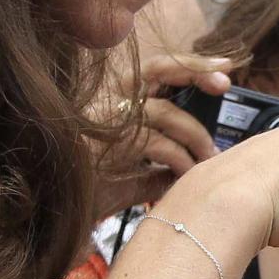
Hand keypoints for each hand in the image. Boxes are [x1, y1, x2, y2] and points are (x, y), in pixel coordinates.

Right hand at [91, 53, 227, 215]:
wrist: (53, 213)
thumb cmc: (87, 194)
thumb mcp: (130, 181)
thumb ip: (157, 171)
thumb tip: (187, 172)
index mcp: (114, 102)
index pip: (155, 71)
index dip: (189, 65)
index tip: (224, 66)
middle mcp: (108, 100)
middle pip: (158, 68)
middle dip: (195, 69)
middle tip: (225, 81)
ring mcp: (105, 117)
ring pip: (165, 112)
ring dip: (195, 135)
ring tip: (209, 157)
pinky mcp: (106, 139)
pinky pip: (156, 143)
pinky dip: (179, 159)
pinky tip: (187, 175)